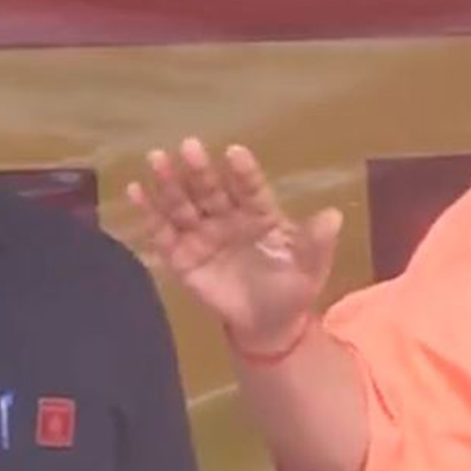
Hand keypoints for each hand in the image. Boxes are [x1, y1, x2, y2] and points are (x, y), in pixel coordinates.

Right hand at [127, 138, 341, 351]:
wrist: (269, 323)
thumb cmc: (291, 286)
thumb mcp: (309, 266)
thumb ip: (317, 241)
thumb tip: (334, 216)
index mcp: (260, 214)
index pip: (250, 189)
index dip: (243, 172)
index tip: (235, 153)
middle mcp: (228, 217)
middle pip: (211, 190)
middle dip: (199, 170)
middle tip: (188, 146)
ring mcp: (202, 235)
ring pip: (183, 204)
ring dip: (169, 183)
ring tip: (156, 159)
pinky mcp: (180, 256)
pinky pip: (162, 232)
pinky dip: (148, 212)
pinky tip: (136, 191)